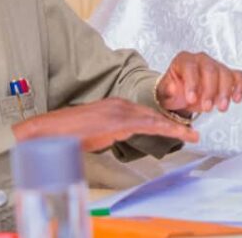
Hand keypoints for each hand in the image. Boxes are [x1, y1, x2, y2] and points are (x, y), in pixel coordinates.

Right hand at [13, 97, 198, 151]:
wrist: (49, 132)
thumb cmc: (69, 135)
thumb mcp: (97, 133)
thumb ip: (113, 132)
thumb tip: (122, 136)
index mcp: (116, 106)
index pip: (146, 113)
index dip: (164, 120)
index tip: (179, 127)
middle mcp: (120, 105)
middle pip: (154, 114)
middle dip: (174, 123)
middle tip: (193, 131)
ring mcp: (118, 111)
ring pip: (154, 118)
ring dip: (174, 127)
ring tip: (191, 135)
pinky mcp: (116, 121)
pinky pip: (145, 125)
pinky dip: (163, 129)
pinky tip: (175, 133)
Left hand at [156, 51, 241, 114]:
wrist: (181, 94)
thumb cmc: (174, 90)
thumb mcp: (165, 91)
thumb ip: (168, 90)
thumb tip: (175, 89)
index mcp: (184, 60)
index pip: (189, 67)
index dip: (192, 83)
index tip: (192, 99)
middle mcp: (201, 60)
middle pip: (210, 70)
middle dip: (210, 90)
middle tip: (207, 107)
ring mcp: (215, 65)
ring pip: (225, 73)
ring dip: (225, 91)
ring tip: (221, 107)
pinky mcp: (227, 74)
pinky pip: (238, 76)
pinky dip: (239, 87)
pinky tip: (236, 99)